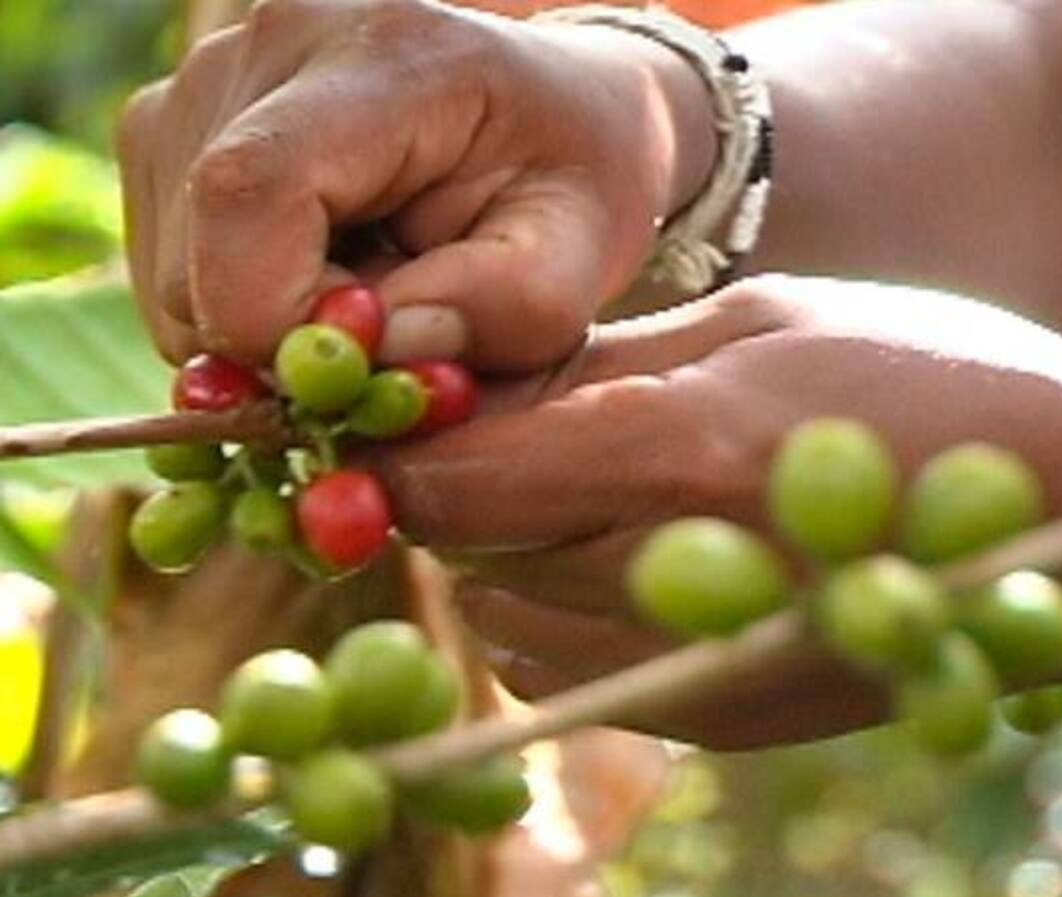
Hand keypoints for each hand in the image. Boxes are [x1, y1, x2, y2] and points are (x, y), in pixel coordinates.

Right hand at [117, 0, 713, 367]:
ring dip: (265, 327)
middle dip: (282, 343)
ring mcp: (207, 75)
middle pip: (196, 251)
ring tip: (371, 291)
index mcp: (385, 55)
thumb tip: (374, 353)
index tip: (360, 379)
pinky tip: (330, 273)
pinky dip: (245, 304)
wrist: (552, 110)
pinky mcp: (177, 123)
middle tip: (387, 341)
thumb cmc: (574, 179)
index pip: (250, 190)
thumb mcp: (580, 256)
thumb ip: (503, 310)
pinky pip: (171, 264)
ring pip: (172, 271)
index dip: (277, 321)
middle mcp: (271, 43)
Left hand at [361, 276, 1061, 748]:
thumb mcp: (763, 320)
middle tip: (489, 442)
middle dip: (451, 503)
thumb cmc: (925, 377)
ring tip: (559, 499)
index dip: (402, 456)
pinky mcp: (717, 713)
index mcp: (684, 451)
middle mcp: (674, 574)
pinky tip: (613, 559)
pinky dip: (551, 619)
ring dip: (497, 563)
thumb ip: (605, 364)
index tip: (389, 423)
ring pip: (504, 630)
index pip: (462, 485)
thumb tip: (479, 387)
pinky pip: (568, 676)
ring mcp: (697, 663)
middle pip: (469, 560)